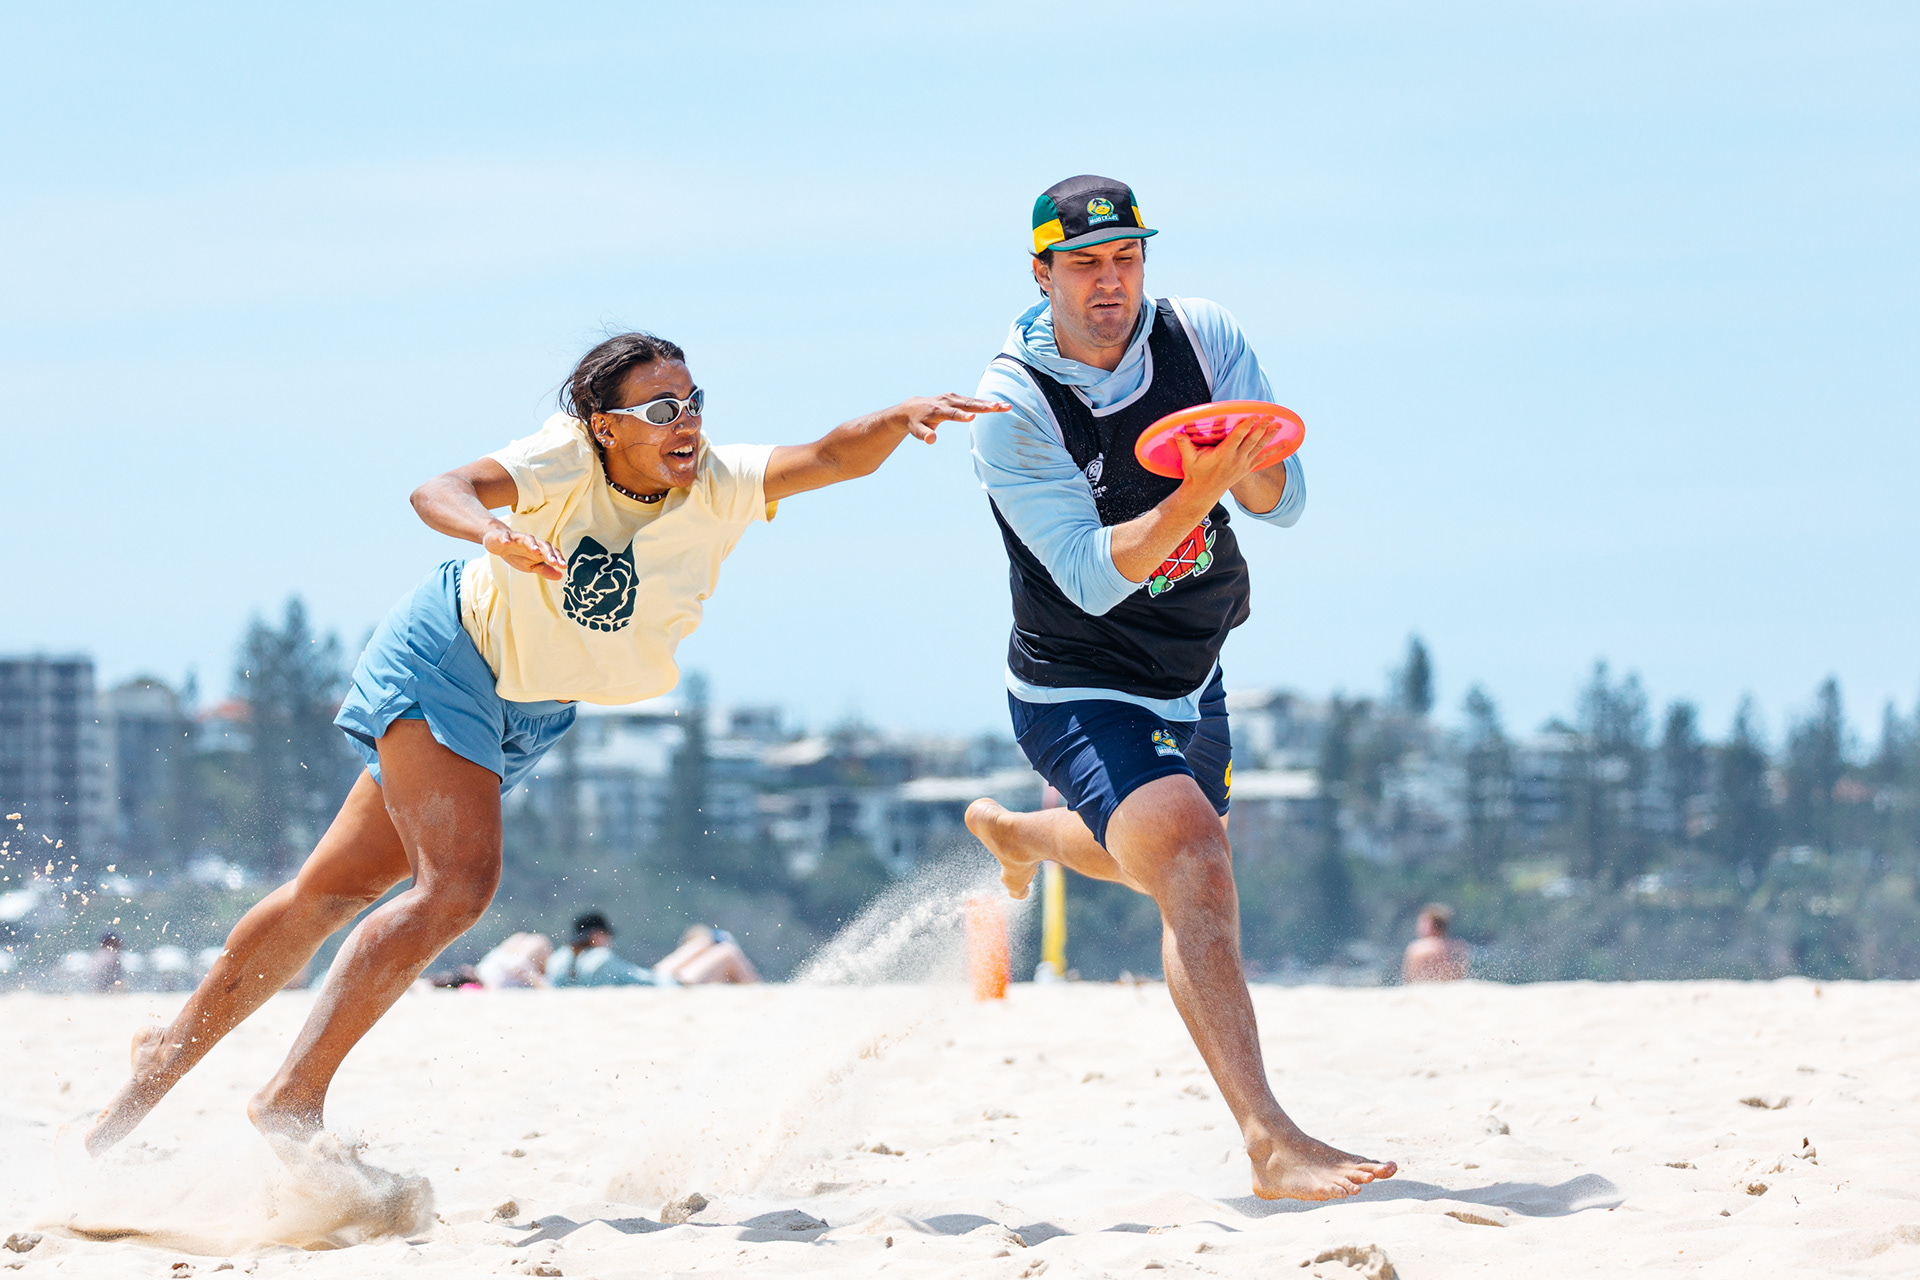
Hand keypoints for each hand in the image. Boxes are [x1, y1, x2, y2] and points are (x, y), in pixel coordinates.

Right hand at [483, 522, 565, 579]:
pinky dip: (506, 539)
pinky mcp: (504, 536)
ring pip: (527, 539)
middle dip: (548, 552)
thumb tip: (560, 576)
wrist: (498, 543)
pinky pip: (506, 537)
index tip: (564, 567)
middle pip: (542, 544)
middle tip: (553, 562)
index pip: (551, 552)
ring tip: (536, 551)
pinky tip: (506, 543)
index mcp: (539, 550)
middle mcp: (531, 542)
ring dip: (532, 544)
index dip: (558, 558)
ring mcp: (518, 538)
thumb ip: (545, 570)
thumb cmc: (518, 554)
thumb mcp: (531, 566)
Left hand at [894, 394, 1012, 442]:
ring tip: (1006, 406)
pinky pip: (973, 400)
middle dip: (984, 406)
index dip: (962, 416)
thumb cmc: (916, 422)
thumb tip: (931, 439)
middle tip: (999, 407)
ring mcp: (953, 398)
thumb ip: (924, 435)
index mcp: (938, 410)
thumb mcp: (916, 431)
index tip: (973, 417)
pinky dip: (986, 402)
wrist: (912, 407)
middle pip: (968, 404)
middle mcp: (947, 401)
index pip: (953, 414)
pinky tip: (1000, 405)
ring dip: (990, 403)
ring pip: (974, 401)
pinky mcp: (957, 398)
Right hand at [1172, 417, 1283, 502]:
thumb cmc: (1195, 473)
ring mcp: (1243, 465)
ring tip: (1278, 424)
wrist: (1203, 493)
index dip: (1246, 426)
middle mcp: (1235, 460)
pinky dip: (1274, 450)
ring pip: (1259, 448)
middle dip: (1262, 428)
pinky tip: (1285, 442)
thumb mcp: (1188, 460)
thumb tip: (1176, 433)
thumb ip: (1184, 445)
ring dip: (1269, 436)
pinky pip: (1263, 458)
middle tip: (1271, 416)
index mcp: (1223, 455)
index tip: (1254, 416)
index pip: (1237, 438)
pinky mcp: (1247, 468)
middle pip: (1251, 441)